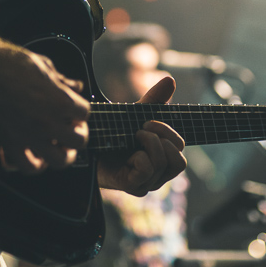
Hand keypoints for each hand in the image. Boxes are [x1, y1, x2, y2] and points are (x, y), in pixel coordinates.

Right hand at [0, 40, 89, 174]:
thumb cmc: (8, 62)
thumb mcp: (43, 65)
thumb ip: (62, 81)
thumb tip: (75, 87)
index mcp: (59, 101)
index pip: (85, 113)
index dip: (80, 109)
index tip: (73, 106)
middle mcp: (48, 122)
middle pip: (79, 140)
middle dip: (78, 132)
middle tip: (71, 126)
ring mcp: (30, 136)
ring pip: (60, 160)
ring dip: (64, 154)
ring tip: (61, 146)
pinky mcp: (10, 143)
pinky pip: (29, 167)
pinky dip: (37, 165)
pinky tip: (38, 156)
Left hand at [97, 75, 185, 194]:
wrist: (85, 149)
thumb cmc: (111, 135)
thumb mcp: (135, 116)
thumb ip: (153, 100)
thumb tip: (171, 80)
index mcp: (162, 160)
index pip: (180, 148)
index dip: (168, 131)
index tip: (147, 121)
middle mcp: (158, 176)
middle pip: (179, 161)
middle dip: (162, 136)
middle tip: (141, 128)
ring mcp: (147, 183)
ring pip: (164, 163)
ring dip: (150, 143)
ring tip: (134, 137)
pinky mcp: (133, 186)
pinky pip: (148, 169)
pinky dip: (139, 157)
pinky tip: (128, 154)